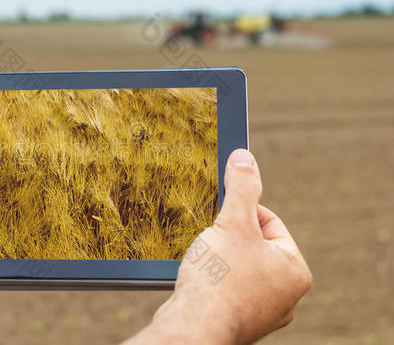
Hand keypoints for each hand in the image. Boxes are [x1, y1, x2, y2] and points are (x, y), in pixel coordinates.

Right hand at [125, 149, 311, 344]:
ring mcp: (260, 311)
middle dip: (228, 236)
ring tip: (204, 261)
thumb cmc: (218, 280)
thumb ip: (242, 188)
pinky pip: (225, 287)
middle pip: (252, 244)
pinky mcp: (236, 319)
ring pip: (237, 266)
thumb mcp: (233, 223)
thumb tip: (245, 157)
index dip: (241, 212)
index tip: (221, 217)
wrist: (192, 328)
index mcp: (294, 271)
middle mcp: (283, 295)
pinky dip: (212, 279)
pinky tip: (200, 280)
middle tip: (211, 240)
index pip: (269, 221)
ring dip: (218, 257)